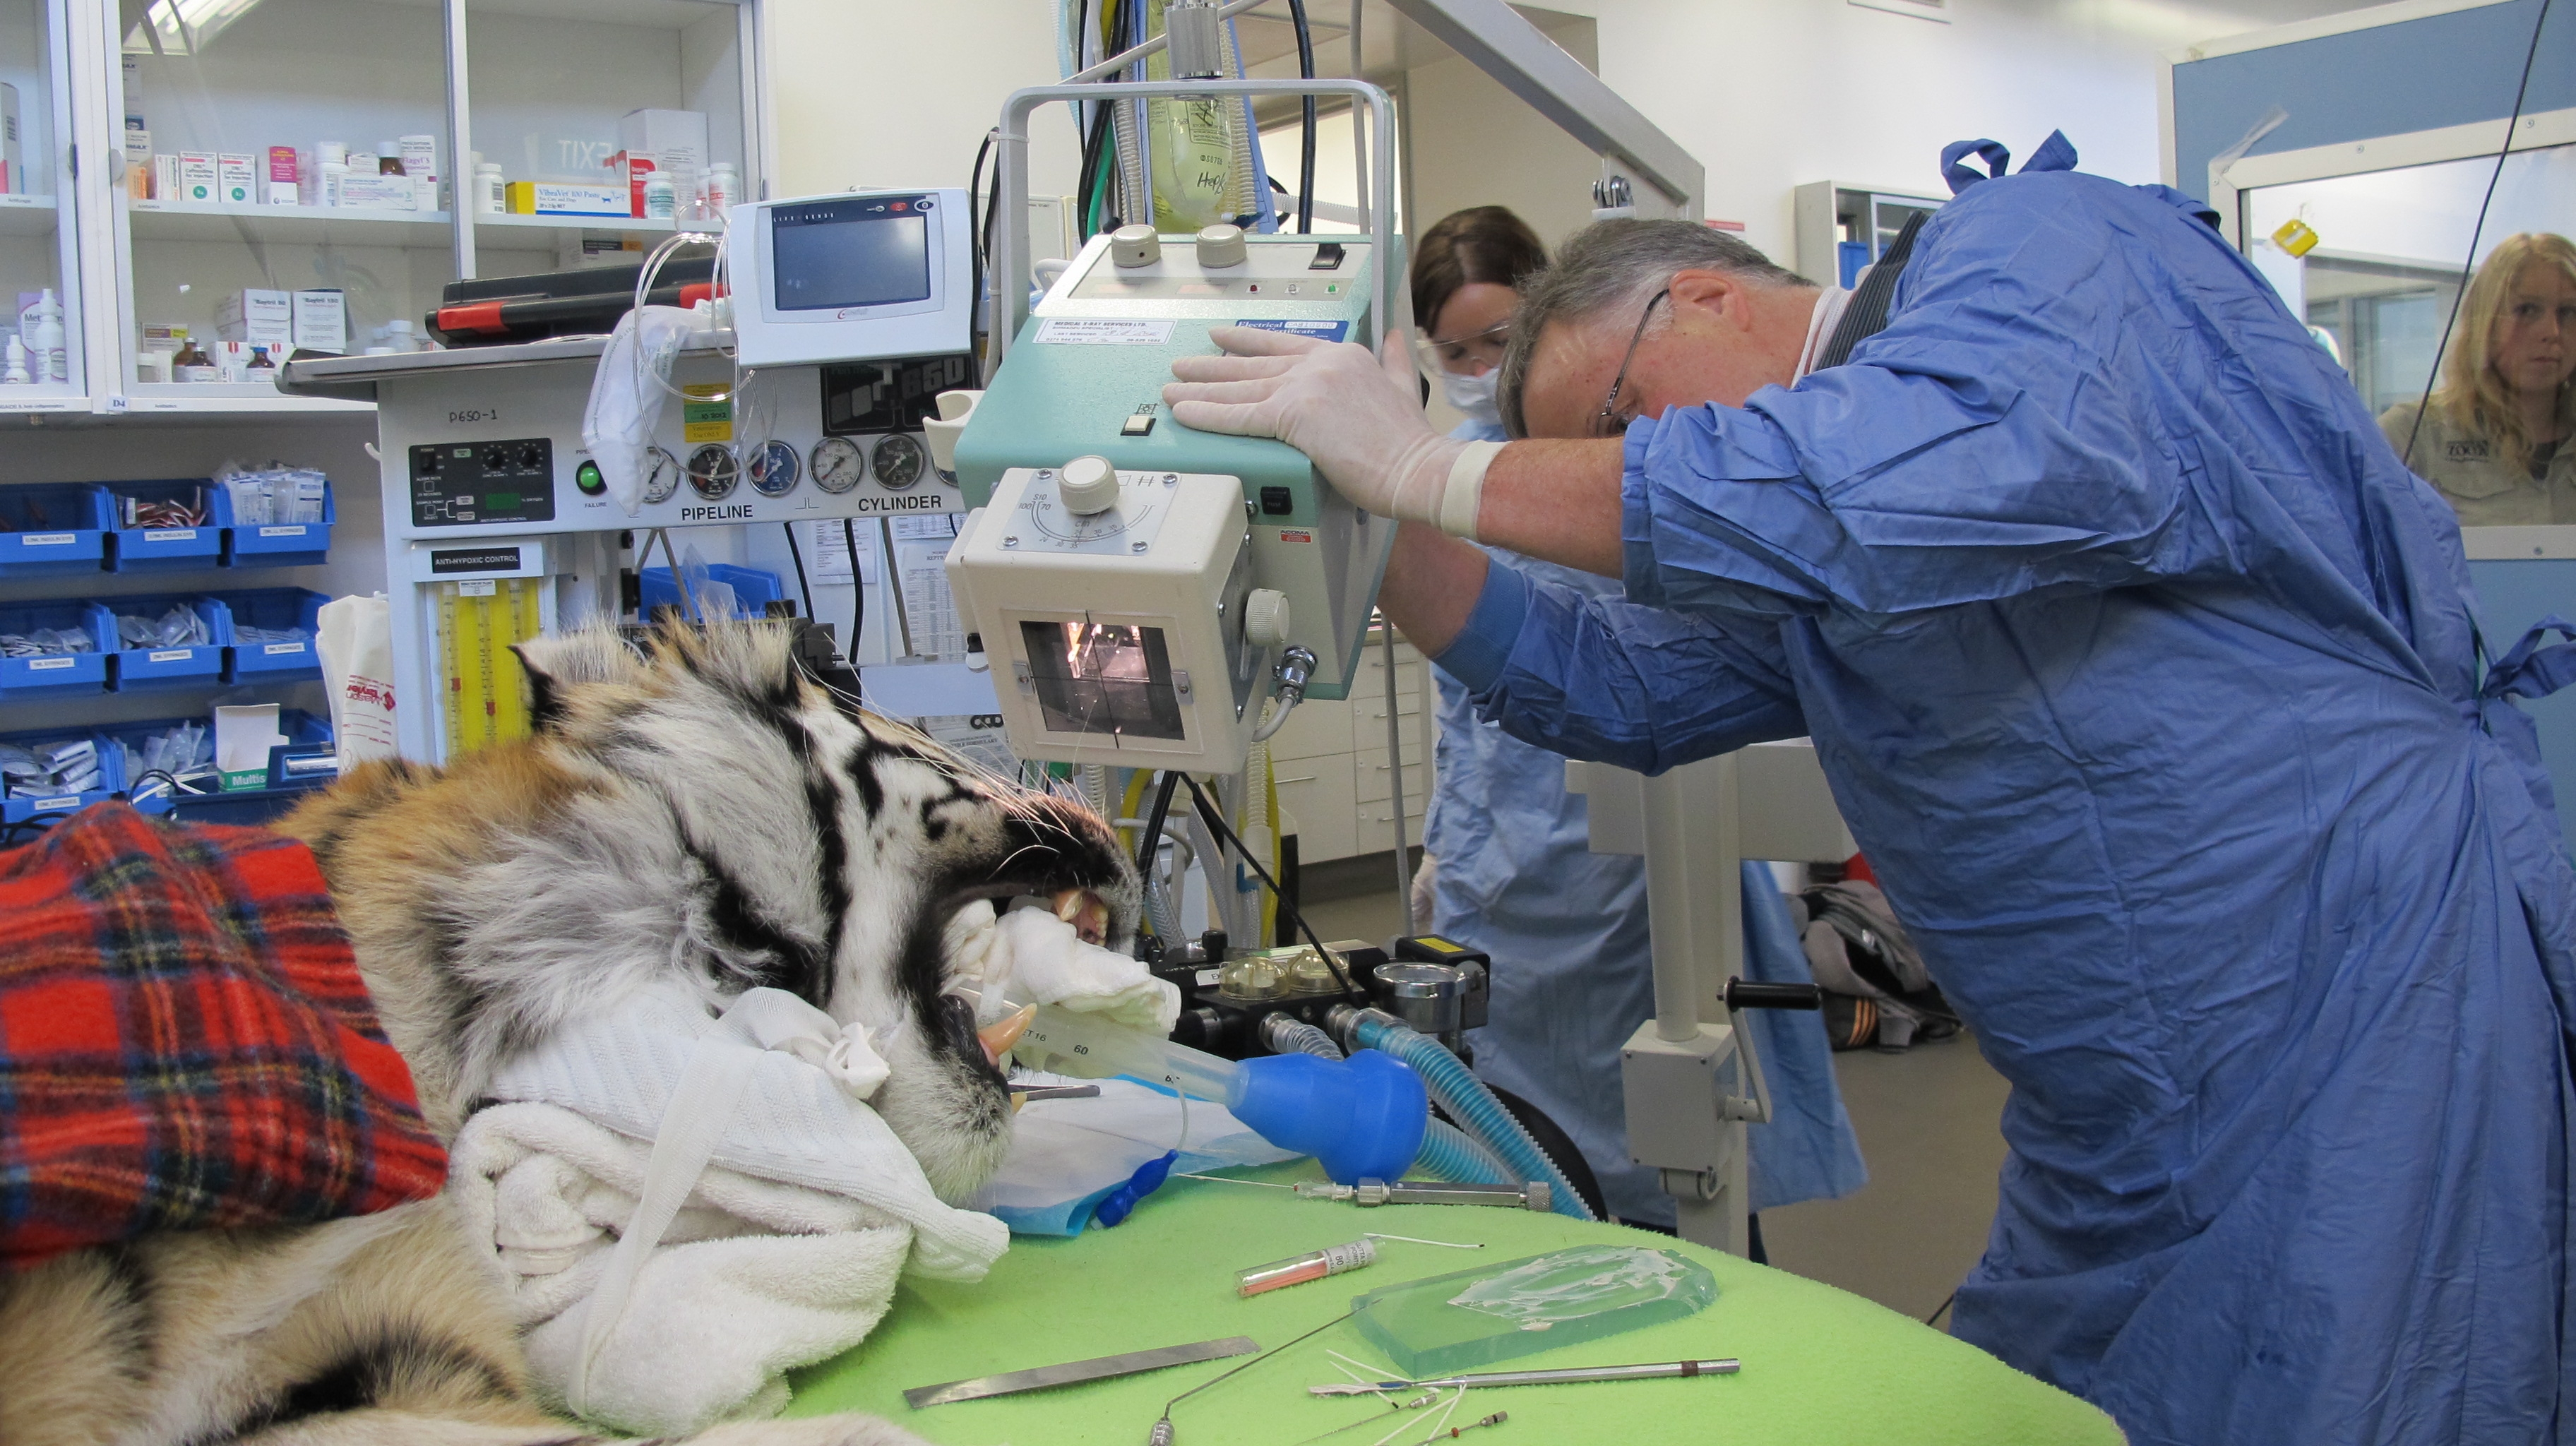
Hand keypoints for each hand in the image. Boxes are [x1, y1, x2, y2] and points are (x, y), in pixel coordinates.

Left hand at [1164, 326, 1476, 526]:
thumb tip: (1394, 336)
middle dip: (1212, 366)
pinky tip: (1184, 412)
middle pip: (1253, 365)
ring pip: (1240, 388)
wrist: (1418, 466)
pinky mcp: (1294, 417)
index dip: (1247, 342)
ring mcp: (1305, 387)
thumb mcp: (1405, 386)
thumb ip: (1394, 359)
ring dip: (1200, 388)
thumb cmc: (1410, 442)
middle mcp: (1319, 364)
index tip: (1222, 338)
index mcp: (1342, 355)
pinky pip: (1239, 415)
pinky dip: (1207, 413)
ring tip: (1172, 387)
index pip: (1283, 345)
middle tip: (1183, 365)